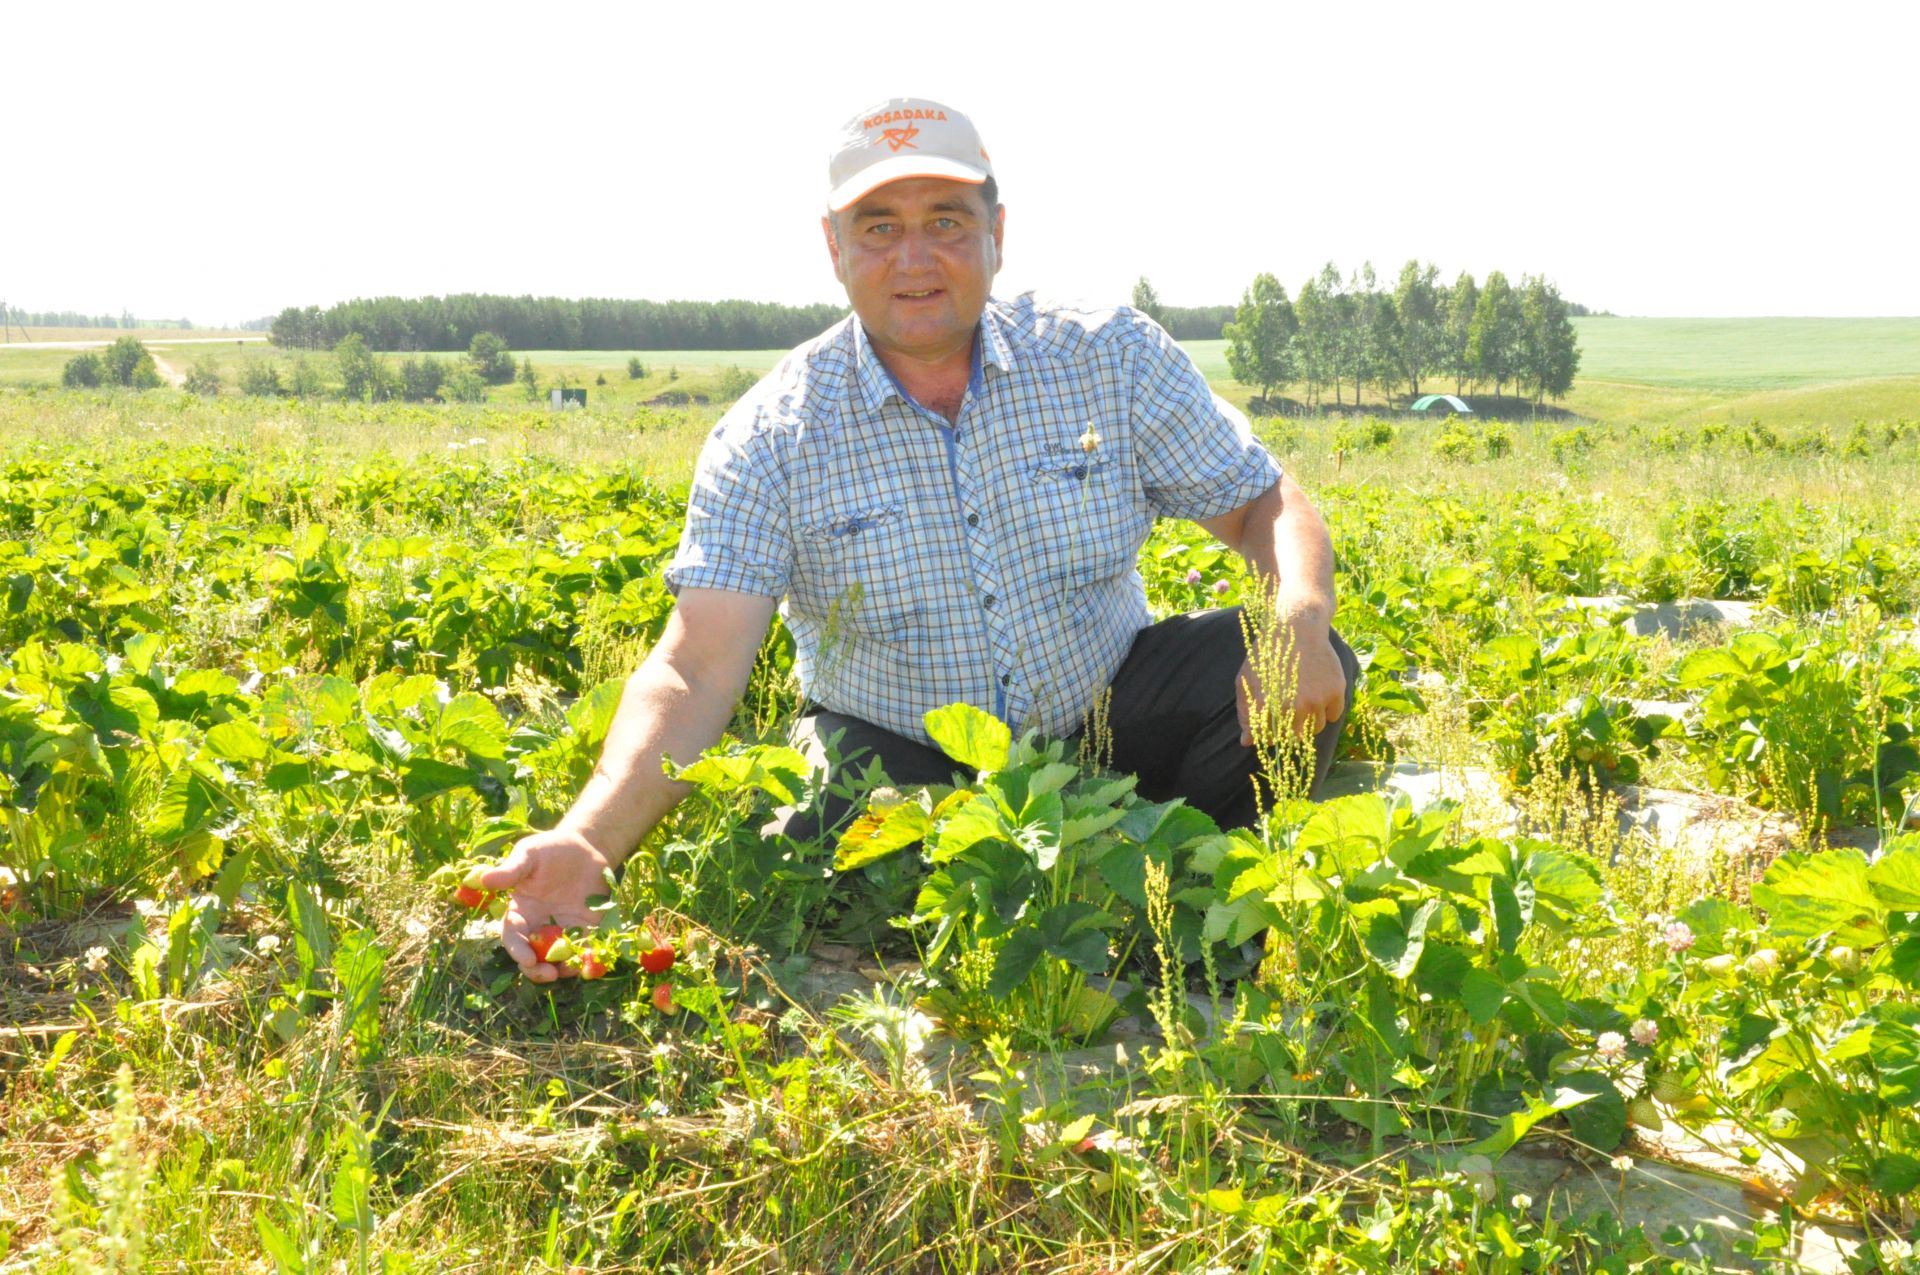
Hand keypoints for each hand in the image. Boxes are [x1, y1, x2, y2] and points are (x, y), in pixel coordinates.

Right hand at [478, 827, 615, 982]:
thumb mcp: (529, 854)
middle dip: (538, 970)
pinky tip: (592, 962)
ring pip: (559, 959)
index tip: (527, 959)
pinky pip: (586, 949)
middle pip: (533, 956)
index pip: (513, 937)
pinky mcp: (587, 929)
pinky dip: (588, 959)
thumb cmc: (551, 849)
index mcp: (521, 912)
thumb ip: (511, 870)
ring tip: (572, 971)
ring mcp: (563, 930)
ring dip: (563, 969)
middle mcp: (539, 926)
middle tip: (550, 974)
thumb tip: (484, 879)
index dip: (517, 950)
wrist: (586, 847)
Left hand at [1236, 621, 1348, 747]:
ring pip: (1314, 729)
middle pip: (1293, 738)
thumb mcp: (1247, 680)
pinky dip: (1328, 710)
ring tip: (1304, 699)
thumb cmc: (1267, 654)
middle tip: (1290, 710)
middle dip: (1290, 729)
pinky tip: (1319, 693)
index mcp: (1266, 706)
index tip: (1272, 722)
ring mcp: (1315, 700)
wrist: (1297, 628)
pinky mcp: (1335, 691)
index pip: (1268, 738)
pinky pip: (1333, 715)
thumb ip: (1245, 713)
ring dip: (1309, 720)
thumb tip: (1246, 742)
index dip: (1269, 732)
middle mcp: (1291, 707)